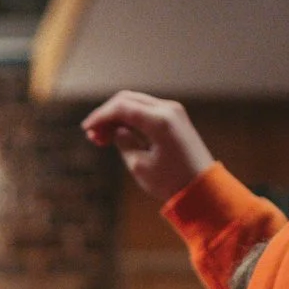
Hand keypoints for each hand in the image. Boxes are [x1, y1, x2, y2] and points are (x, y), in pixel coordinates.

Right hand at [82, 91, 213, 203]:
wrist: (203, 188)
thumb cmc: (171, 181)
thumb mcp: (139, 165)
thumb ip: (123, 142)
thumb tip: (115, 129)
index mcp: (159, 121)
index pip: (121, 107)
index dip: (100, 116)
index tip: (85, 129)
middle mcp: (168, 109)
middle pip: (127, 99)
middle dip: (107, 115)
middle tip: (92, 135)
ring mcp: (173, 111)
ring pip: (136, 103)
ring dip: (117, 117)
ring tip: (102, 138)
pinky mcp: (175, 118)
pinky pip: (146, 111)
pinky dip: (130, 119)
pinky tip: (118, 134)